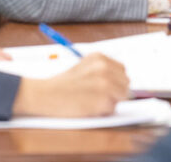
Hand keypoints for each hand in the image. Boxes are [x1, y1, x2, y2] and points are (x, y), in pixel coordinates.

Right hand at [12, 53, 129, 117]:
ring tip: (91, 101)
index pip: (122, 70)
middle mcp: (105, 68)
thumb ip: (102, 71)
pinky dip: (102, 112)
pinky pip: (112, 109)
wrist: (45, 94)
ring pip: (121, 97)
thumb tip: (120, 82)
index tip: (106, 87)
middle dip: (115, 92)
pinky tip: (88, 107)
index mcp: (100, 58)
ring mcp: (105, 85)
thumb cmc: (62, 84)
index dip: (115, 81)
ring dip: (110, 102)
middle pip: (125, 83)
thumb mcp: (83, 67)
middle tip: (97, 97)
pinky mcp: (103, 101)